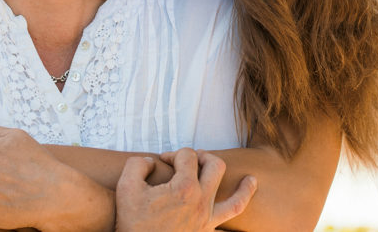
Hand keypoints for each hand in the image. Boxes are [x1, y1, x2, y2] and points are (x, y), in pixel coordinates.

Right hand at [115, 148, 256, 231]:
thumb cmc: (131, 221)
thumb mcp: (126, 186)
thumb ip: (139, 164)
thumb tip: (153, 161)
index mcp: (184, 188)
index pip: (188, 156)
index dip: (173, 153)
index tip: (161, 161)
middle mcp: (201, 203)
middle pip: (216, 167)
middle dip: (204, 157)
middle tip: (192, 159)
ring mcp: (207, 221)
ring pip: (236, 201)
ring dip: (245, 189)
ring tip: (251, 180)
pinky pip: (228, 229)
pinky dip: (237, 223)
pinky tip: (241, 217)